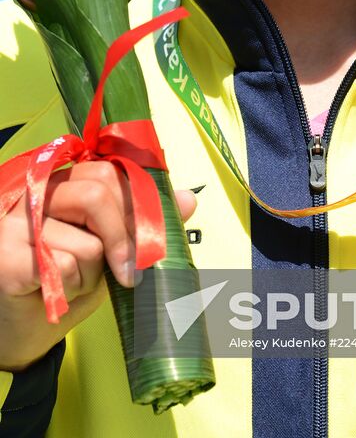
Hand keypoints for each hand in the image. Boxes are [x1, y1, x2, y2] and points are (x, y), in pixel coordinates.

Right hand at [0, 161, 196, 371]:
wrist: (26, 332)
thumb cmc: (69, 282)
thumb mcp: (113, 249)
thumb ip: (144, 222)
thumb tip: (189, 199)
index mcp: (63, 182)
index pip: (108, 173)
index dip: (136, 207)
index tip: (149, 241)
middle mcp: (35, 192)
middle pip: (97, 195)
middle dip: (121, 242)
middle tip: (125, 274)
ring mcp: (15, 222)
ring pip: (86, 242)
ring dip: (90, 276)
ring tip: (70, 283)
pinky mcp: (5, 256)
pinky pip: (61, 267)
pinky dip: (69, 289)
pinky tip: (52, 293)